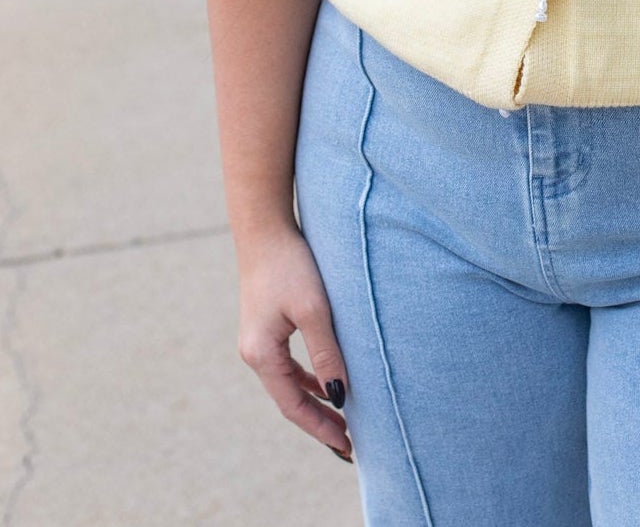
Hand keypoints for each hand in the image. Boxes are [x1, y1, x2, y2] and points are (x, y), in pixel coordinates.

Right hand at [236, 222, 353, 459]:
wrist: (265, 229)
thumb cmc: (291, 265)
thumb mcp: (314, 310)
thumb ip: (327, 353)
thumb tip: (340, 396)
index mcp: (261, 354)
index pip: (293, 406)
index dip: (320, 428)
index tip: (347, 447)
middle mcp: (254, 353)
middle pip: (289, 399)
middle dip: (318, 421)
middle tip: (349, 444)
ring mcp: (258, 341)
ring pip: (289, 384)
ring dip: (314, 401)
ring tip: (342, 419)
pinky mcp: (266, 327)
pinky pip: (288, 365)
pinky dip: (308, 379)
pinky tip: (327, 383)